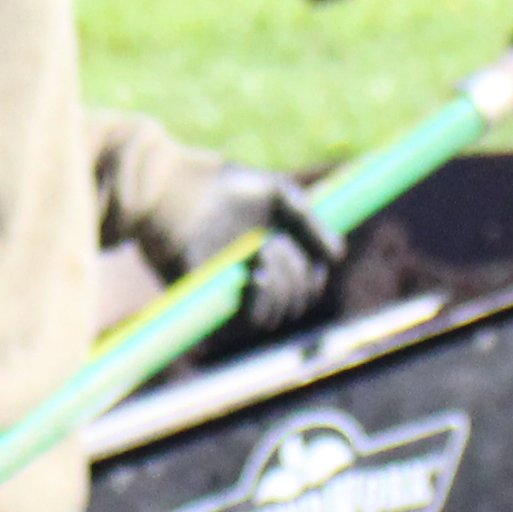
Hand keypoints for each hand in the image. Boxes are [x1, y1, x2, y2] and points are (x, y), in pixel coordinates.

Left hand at [179, 167, 344, 338]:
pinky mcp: (209, 304)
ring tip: (259, 257)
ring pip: (275, 316)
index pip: (306, 285)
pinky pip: (245, 325)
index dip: (314, 275)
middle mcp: (251, 279)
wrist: (174, 190)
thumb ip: (311, 225)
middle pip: (295, 303)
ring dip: (280, 286)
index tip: (306, 250)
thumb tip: (338, 256)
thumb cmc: (221, 185)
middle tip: (271, 245)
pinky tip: (255, 278)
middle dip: (295, 275)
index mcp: (269, 255)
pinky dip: (259, 304)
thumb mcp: (279, 196)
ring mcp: (230, 294)